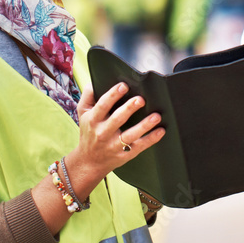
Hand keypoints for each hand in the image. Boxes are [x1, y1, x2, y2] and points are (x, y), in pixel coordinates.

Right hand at [32, 83, 162, 234]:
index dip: (113, 95)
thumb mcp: (83, 113)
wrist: (88, 161)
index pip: (102, 106)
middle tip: (141, 100)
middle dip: (129, 109)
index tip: (124, 86)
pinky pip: (139, 147)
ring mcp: (114, 145)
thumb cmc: (88, 132)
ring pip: (130, 136)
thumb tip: (95, 81)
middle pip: (117, 120)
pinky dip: (151, 140)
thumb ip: (88, 96)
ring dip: (144, 126)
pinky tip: (160, 131)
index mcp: (93, 120)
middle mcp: (103, 133)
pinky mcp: (125, 154)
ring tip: (156, 116)